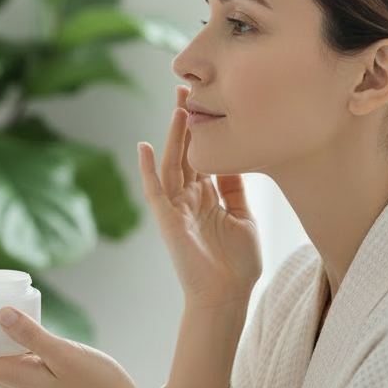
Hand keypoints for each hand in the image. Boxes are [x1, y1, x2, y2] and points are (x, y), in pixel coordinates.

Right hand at [139, 85, 261, 308]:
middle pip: (185, 152)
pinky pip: (155, 191)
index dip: (204, 130)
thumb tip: (235, 161)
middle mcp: (190, 200)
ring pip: (172, 164)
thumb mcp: (244, 219)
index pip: (203, 156)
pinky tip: (144, 147)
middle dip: (186, 121)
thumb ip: (236, 191)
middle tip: (187, 89)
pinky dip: (148, 170)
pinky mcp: (168, 222)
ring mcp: (177, 210)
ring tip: (177, 105)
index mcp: (208, 198)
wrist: (228, 299)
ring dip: (173, 135)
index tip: (209, 101)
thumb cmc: (238, 267)